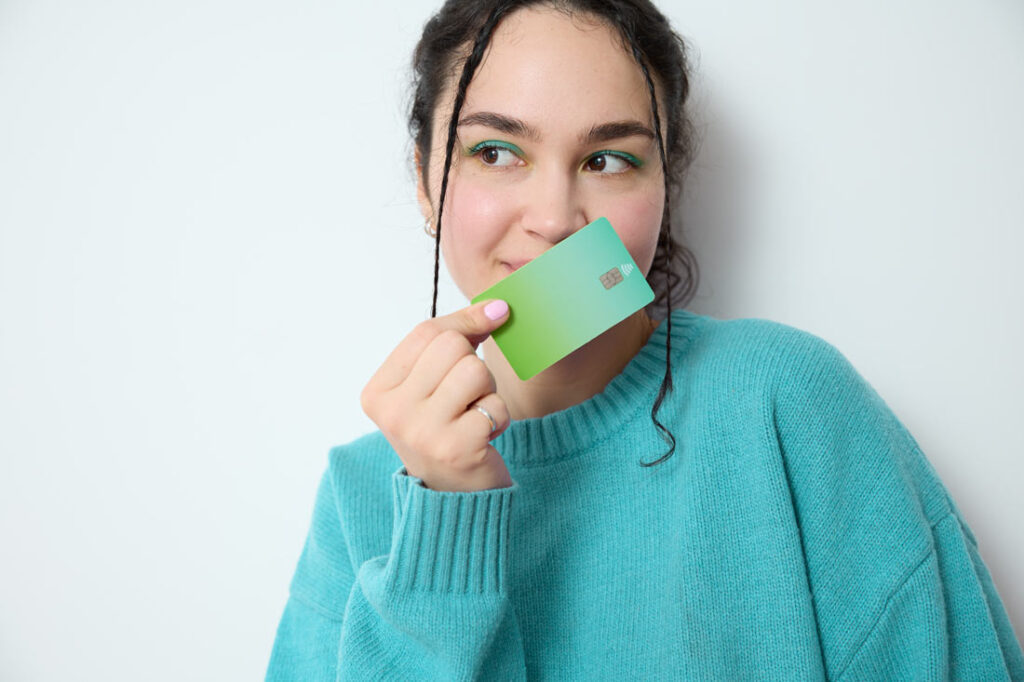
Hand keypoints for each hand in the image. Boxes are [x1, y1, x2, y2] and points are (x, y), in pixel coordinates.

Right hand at [360, 299, 512, 491]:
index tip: (492, 320)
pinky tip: (483, 436)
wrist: (454, 499)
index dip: (465, 323)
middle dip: (472, 364)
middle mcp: (393, 412)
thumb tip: (500, 306)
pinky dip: (499, 418)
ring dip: (487, 391)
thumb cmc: (446, 428)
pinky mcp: (455, 450)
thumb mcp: (433, 383)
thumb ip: (455, 339)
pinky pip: (494, 405)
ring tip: (473, 414)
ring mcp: (421, 433)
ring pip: (475, 371)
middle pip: (451, 346)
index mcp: (378, 392)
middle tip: (466, 397)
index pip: (426, 332)